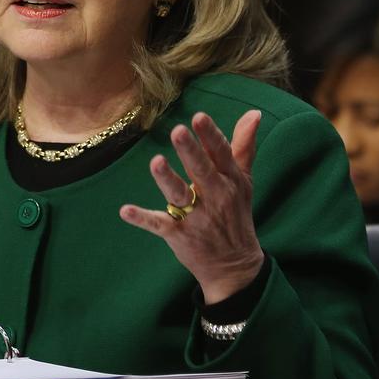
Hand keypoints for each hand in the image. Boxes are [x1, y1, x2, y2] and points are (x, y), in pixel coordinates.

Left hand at [119, 110, 264, 304]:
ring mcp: (196, 217)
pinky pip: (158, 224)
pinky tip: (125, 211)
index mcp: (230, 181)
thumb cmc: (236, 214)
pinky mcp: (178, 235)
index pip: (221, 154)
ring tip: (156, 162)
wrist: (235, 266)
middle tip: (178, 132)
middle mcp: (215, 197)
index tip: (199, 117)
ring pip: (179, 195)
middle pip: (201, 171)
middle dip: (190, 152)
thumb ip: (243, 146)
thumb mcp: (243, 181)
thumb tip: (254, 112)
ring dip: (167, 179)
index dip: (210, 136)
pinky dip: (142, 218)